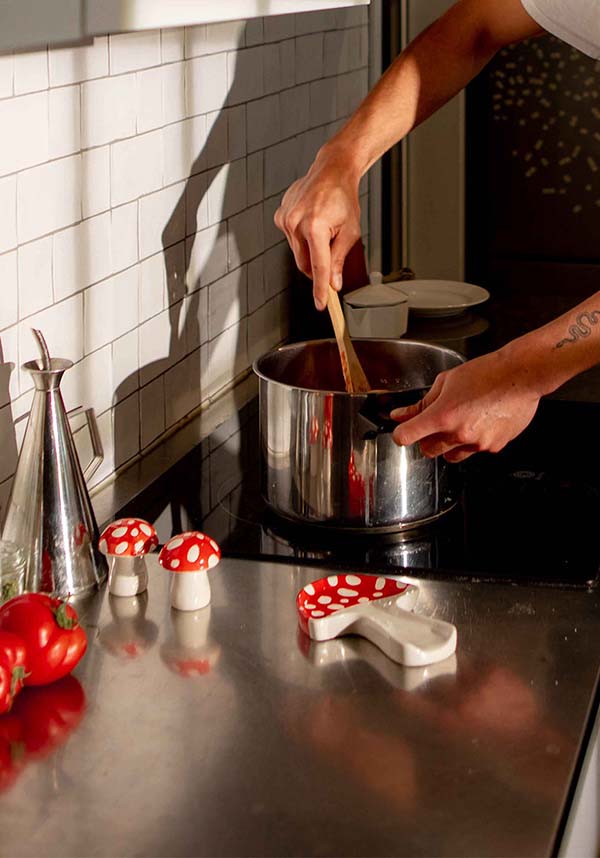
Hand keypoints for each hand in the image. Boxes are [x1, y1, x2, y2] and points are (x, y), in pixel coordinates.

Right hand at [274, 147, 361, 309]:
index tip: (321, 304)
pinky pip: (291, 240)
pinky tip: (312, 222)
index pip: (318, 267)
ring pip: (297, 253)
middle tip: (331, 261)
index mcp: (315, 226)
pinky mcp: (280, 216)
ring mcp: (285, 219)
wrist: (332, 172)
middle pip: (304, 264)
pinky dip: (302, 239)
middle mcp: (296, 222)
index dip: (320, 289)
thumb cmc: (343, 198)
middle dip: (317, 268)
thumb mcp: (350, 232)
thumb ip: (339, 259)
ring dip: (310, 251)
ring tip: (323, 231)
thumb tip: (334, 283)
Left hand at [391, 349, 540, 461]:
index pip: (406, 436)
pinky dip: (472, 442)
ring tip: (461, 423)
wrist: (521, 375)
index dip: (401, 434)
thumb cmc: (487, 373)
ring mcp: (477, 443)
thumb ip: (422, 403)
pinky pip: (475, 451)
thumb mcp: (446, 382)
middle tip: (435, 424)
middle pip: (427, 451)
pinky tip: (480, 423)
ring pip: (451, 456)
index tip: (402, 431)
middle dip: (426, 439)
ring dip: (448, 444)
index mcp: (442, 415)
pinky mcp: (494, 447)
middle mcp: (458, 433)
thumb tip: (402, 414)